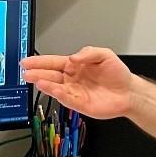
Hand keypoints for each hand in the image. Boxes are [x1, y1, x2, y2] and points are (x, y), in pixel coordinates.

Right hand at [20, 46, 135, 118]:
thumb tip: (73, 57)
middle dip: (37, 73)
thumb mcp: (105, 55)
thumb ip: (88, 53)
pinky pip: (66, 98)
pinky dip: (58, 94)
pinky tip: (52, 89)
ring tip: (35, 79)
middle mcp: (72, 79)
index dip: (40, 62)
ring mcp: (75, 92)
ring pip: (56, 88)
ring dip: (45, 84)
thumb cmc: (117, 74)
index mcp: (75, 66)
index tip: (28, 61)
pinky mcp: (80, 104)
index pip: (54, 63)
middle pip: (50, 75)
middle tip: (26, 72)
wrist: (129, 92)